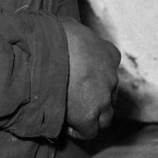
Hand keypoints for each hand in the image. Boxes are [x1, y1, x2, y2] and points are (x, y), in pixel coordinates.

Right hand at [61, 17, 120, 139]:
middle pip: (110, 95)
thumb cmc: (54, 33)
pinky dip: (80, 131)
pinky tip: (67, 125)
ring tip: (73, 115)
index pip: (110, 67)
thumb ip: (75, 34)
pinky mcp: (88, 116)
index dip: (96, 75)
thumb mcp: (70, 26)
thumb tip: (64, 33)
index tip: (80, 78)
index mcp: (109, 54)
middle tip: (76, 98)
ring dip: (92, 117)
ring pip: (106, 117)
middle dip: (96, 98)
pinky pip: (90, 131)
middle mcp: (111, 77)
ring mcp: (102, 98)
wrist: (46, 51)